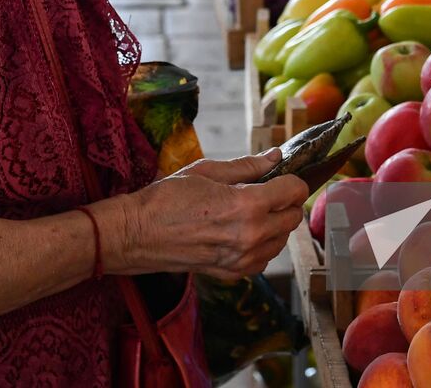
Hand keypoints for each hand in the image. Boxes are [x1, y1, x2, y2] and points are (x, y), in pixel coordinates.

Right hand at [107, 150, 308, 280]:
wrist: (137, 235)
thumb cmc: (167, 198)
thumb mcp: (208, 171)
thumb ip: (247, 166)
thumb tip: (275, 157)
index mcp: (247, 206)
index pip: (293, 192)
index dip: (292, 180)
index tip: (283, 176)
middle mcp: (250, 236)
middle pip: (293, 218)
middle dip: (287, 202)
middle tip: (270, 191)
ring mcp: (242, 259)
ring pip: (281, 240)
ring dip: (276, 224)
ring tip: (253, 211)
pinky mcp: (232, 273)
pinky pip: (263, 259)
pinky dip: (262, 245)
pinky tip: (244, 232)